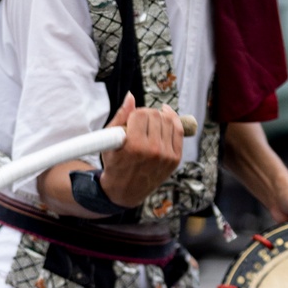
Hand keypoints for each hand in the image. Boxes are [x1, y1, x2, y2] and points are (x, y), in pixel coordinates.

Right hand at [100, 92, 183, 207]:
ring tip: (151, 122)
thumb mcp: (109, 141)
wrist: (126, 191)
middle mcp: (153, 151)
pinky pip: (178, 131)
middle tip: (140, 122)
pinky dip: (173, 120)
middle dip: (146, 114)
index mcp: (134, 146)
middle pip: (155, 115)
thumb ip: (120, 116)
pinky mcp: (175, 159)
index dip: (134, 114)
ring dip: (159, 117)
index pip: (141, 113)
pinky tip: (166, 115)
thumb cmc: (115, 163)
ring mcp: (166, 156)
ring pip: (168, 120)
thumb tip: (131, 96)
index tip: (131, 120)